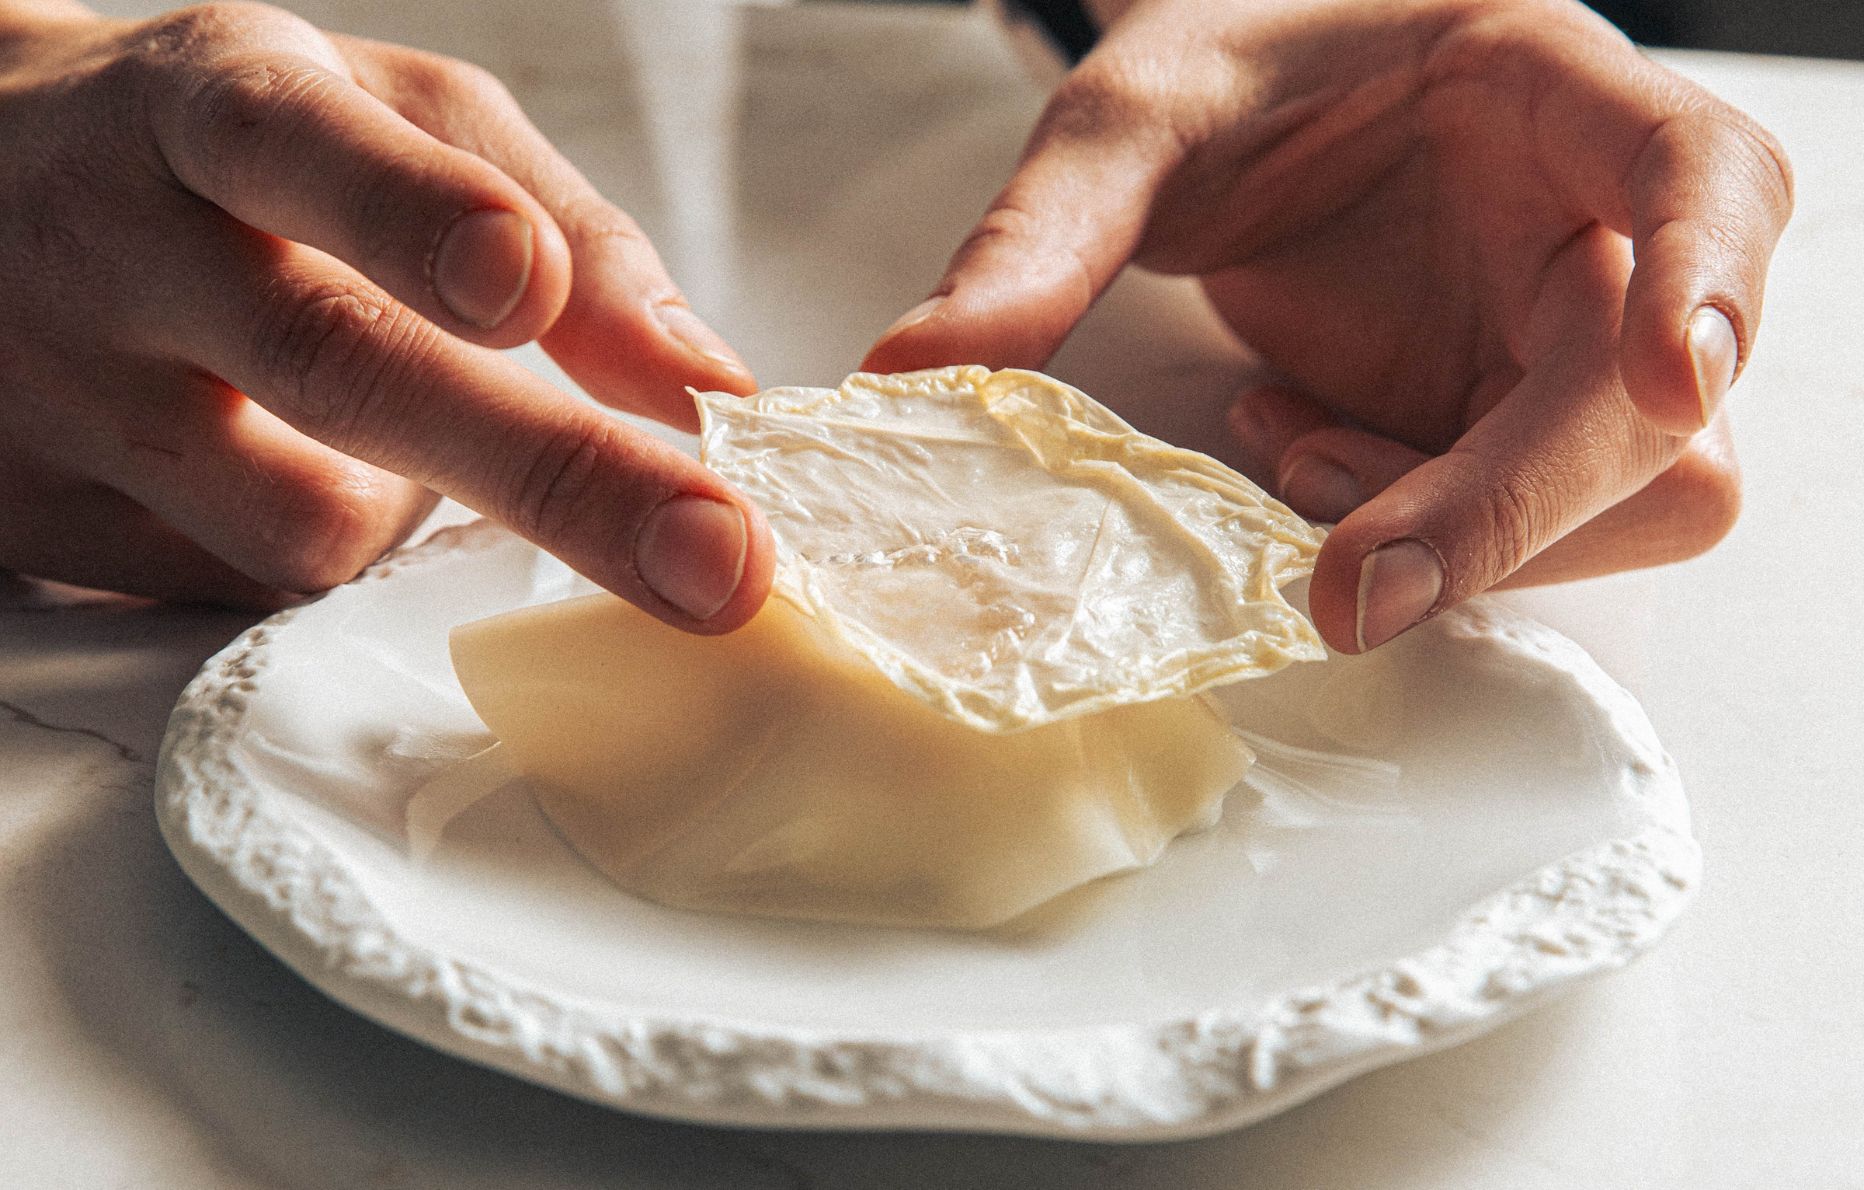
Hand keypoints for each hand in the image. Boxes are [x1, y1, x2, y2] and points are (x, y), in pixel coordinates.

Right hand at [0, 2, 771, 629]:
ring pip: (300, 522)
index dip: (413, 217)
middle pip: (335, 369)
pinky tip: (283, 461)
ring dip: (408, 505)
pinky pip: (241, 587)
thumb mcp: (393, 121)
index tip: (529, 287)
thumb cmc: (239, 154)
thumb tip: (706, 387)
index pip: (299, 149)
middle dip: (548, 473)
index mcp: (218, 109)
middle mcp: (120, 247)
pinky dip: (320, 542)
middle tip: (719, 563)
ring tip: (375, 420)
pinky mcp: (34, 522)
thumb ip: (568, 228)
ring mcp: (58, 398)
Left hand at [866, 0, 1790, 651]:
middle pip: (1663, 414)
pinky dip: (1407, 533)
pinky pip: (1516, 527)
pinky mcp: (1512, 412)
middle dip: (1503, 513)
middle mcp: (1595, 223)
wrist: (1242, 100)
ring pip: (1620, 501)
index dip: (1711, 279)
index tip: (1666, 375)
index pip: (1708, 175)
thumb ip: (1034, 242)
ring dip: (1453, 532)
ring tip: (1288, 452)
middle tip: (1346, 584)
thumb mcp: (1122, 122)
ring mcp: (1563, 332)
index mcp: (1550, 93)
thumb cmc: (1225, 66)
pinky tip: (1291, 443)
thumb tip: (911, 377)